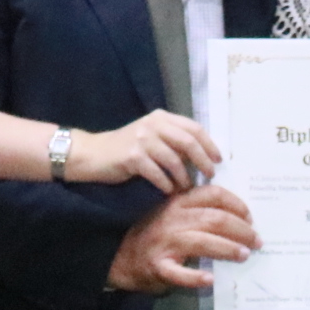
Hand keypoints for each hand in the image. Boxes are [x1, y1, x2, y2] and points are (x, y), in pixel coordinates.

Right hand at [69, 109, 220, 191]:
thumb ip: (172, 141)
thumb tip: (201, 157)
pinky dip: (166, 184)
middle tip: (210, 174)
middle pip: (188, 142)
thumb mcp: (151, 137)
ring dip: (184, 177)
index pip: (193, 128)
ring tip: (187, 187)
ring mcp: (142, 139)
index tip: (218, 159)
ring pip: (174, 160)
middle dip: (203, 160)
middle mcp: (153, 125)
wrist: (92, 154)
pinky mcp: (132, 156)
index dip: (209, 144)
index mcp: (161, 118)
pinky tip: (168, 191)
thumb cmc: (125, 149)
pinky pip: (157, 173)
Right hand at [107, 183, 258, 292]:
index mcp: (178, 203)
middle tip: (256, 240)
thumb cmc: (152, 234)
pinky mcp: (158, 267)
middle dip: (241, 229)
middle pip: (215, 218)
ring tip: (244, 255)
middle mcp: (173, 219)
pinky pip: (180, 273)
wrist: (118, 257)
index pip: (213, 194)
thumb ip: (195, 210)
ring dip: (228, 248)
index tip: (250, 216)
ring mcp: (165, 243)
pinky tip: (210, 279)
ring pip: (204, 241)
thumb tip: (235, 216)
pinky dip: (196, 277)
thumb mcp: (171, 213)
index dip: (236, 204)